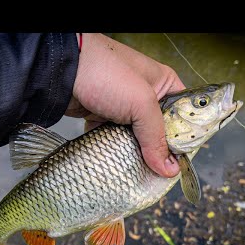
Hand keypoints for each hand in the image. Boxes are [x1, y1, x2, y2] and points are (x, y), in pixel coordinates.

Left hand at [65, 33, 184, 177]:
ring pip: (135, 138)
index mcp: (163, 84)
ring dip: (135, 154)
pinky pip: (114, 140)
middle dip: (157, 152)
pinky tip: (117, 164)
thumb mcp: (141, 103)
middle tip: (159, 173)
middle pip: (158, 131)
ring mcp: (122, 108)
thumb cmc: (106, 74)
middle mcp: (145, 96)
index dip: (183, 139)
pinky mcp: (103, 118)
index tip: (181, 162)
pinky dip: (114, 151)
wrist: (61, 71)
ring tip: (139, 172)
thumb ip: (156, 137)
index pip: (182, 115)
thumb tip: (169, 169)